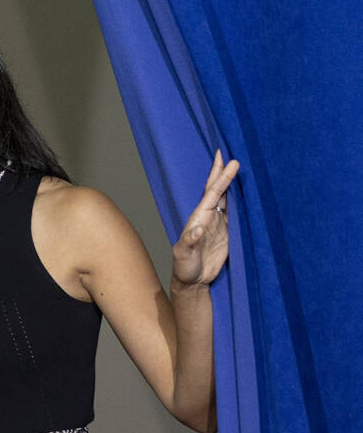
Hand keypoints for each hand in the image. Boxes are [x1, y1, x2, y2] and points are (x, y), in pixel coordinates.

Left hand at [172, 150, 239, 286]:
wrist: (192, 282)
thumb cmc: (184, 268)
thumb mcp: (183, 255)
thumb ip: (189, 242)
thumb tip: (197, 229)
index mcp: (198, 218)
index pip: (212, 194)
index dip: (221, 178)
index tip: (230, 162)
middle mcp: (209, 217)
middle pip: (218, 190)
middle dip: (223, 171)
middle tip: (230, 151)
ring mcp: (219, 224)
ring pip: (228, 198)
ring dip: (233, 183)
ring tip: (240, 164)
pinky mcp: (229, 233)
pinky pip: (237, 213)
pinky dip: (243, 201)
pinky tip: (248, 191)